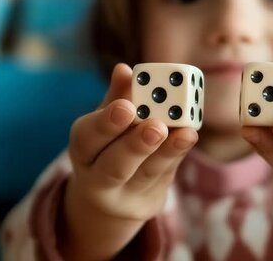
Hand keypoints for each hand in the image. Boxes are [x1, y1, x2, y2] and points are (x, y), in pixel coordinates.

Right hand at [60, 63, 197, 258]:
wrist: (111, 198)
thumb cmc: (107, 146)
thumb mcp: (105, 123)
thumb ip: (117, 96)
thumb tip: (124, 69)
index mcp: (83, 151)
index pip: (87, 139)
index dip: (106, 123)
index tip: (127, 106)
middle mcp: (97, 179)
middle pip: (115, 165)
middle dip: (137, 144)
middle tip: (157, 126)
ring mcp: (125, 196)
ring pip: (146, 174)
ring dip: (168, 152)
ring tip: (186, 133)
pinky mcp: (149, 203)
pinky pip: (165, 177)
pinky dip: (178, 155)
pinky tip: (189, 137)